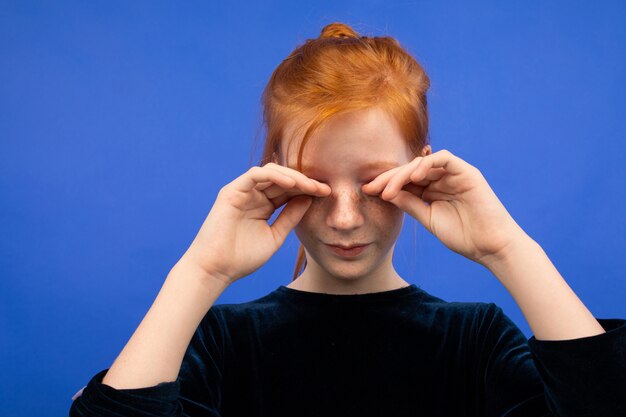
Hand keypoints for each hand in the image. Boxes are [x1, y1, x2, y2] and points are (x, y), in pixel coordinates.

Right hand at [182, 163, 330, 283]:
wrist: (216, 270)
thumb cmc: (242, 258)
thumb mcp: (275, 235)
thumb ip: (290, 216)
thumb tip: (309, 199)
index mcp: (264, 205)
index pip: (289, 190)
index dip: (308, 190)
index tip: (328, 194)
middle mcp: (253, 195)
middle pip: (283, 179)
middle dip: (305, 182)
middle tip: (325, 187)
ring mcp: (242, 191)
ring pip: (271, 173)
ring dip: (293, 177)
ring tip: (311, 185)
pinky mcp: (232, 191)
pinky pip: (255, 175)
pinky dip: (274, 176)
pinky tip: (292, 184)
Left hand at [362, 149, 526, 266]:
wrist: (490, 247)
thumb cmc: (463, 236)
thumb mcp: (428, 218)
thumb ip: (410, 203)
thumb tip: (387, 193)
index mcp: (432, 190)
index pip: (405, 180)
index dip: (386, 184)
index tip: (367, 192)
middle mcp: (442, 179)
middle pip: (410, 170)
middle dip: (389, 178)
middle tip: (371, 188)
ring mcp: (454, 174)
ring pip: (423, 163)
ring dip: (403, 174)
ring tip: (388, 190)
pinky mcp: (467, 172)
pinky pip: (444, 158)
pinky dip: (427, 163)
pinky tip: (414, 176)